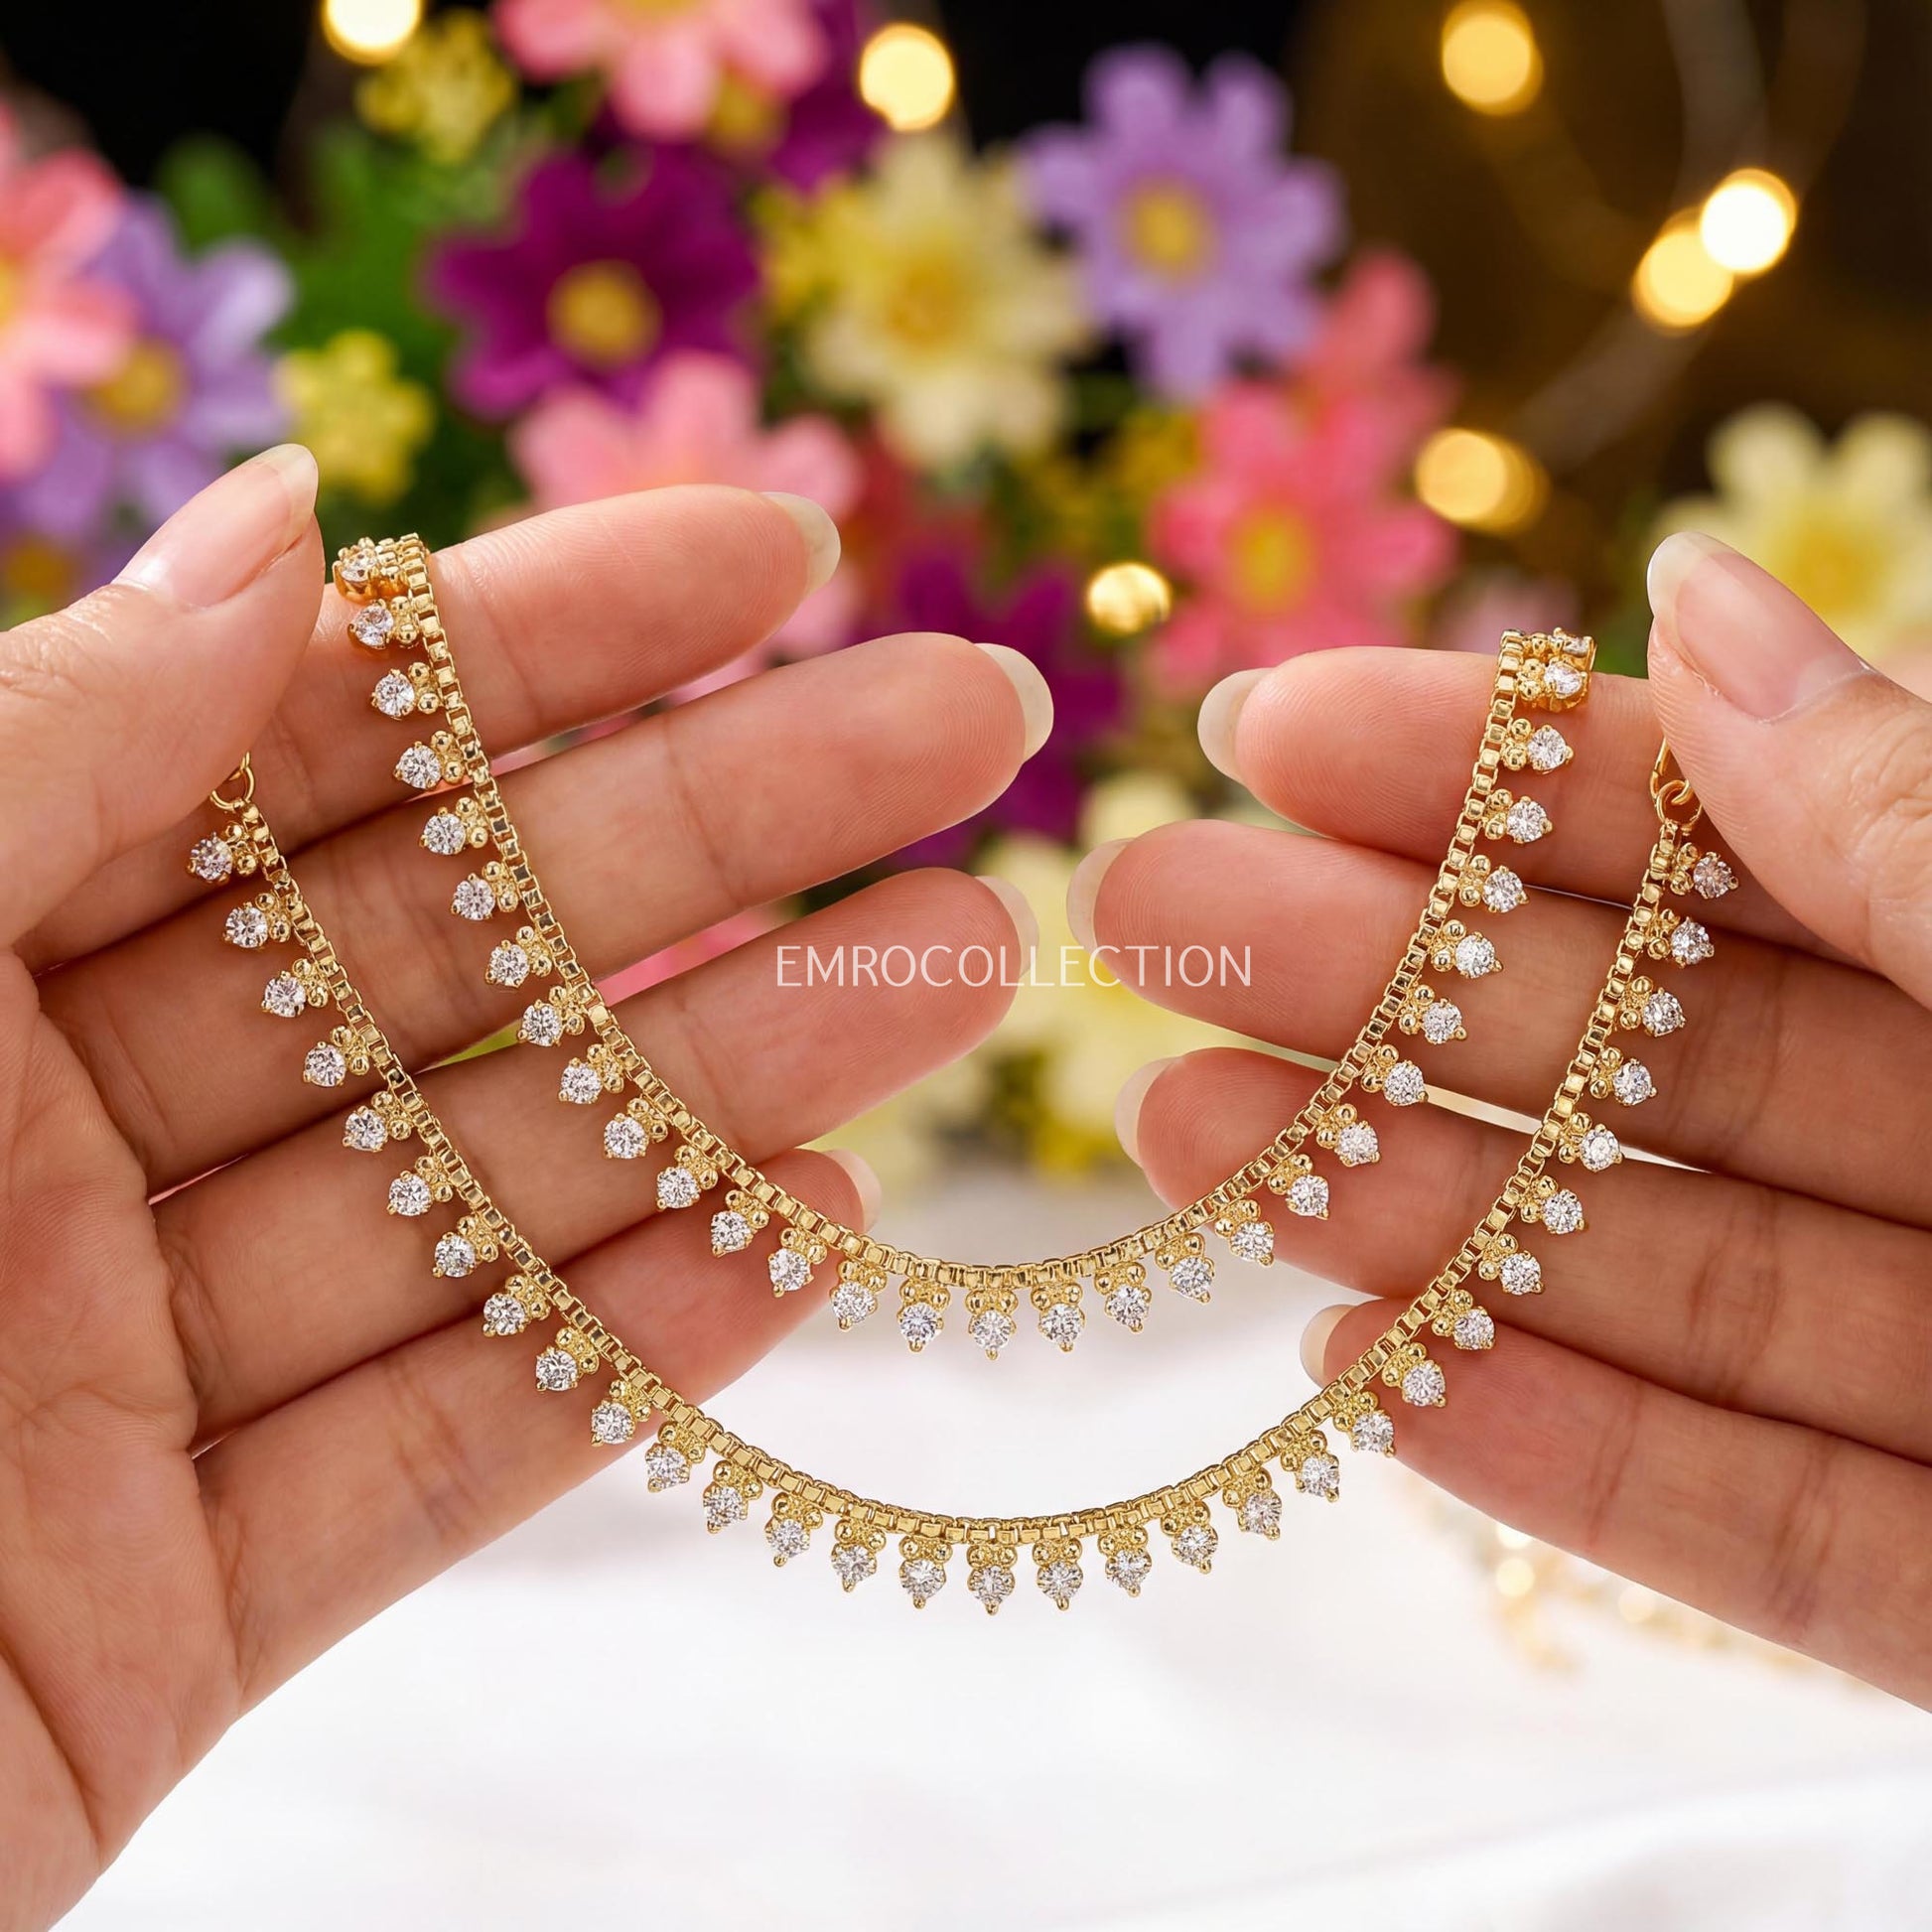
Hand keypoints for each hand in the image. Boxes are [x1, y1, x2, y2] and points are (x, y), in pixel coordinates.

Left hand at [0, 451, 1042, 1927]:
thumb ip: (22, 767)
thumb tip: (277, 535)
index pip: (295, 741)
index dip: (546, 629)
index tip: (779, 552)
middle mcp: (26, 1149)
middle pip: (443, 957)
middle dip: (728, 833)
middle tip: (970, 734)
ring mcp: (108, 1393)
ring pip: (477, 1203)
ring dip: (733, 1093)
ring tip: (958, 980)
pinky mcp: (161, 1624)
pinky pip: (431, 1462)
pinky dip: (625, 1360)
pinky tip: (817, 1246)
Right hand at [1075, 534, 1931, 1706]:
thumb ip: (1920, 814)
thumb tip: (1693, 599)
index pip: (1733, 836)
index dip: (1500, 773)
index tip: (1268, 722)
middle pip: (1653, 1056)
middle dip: (1395, 987)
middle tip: (1148, 923)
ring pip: (1671, 1284)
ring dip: (1426, 1222)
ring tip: (1194, 1144)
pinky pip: (1769, 1532)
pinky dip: (1570, 1464)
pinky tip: (1365, 1386)